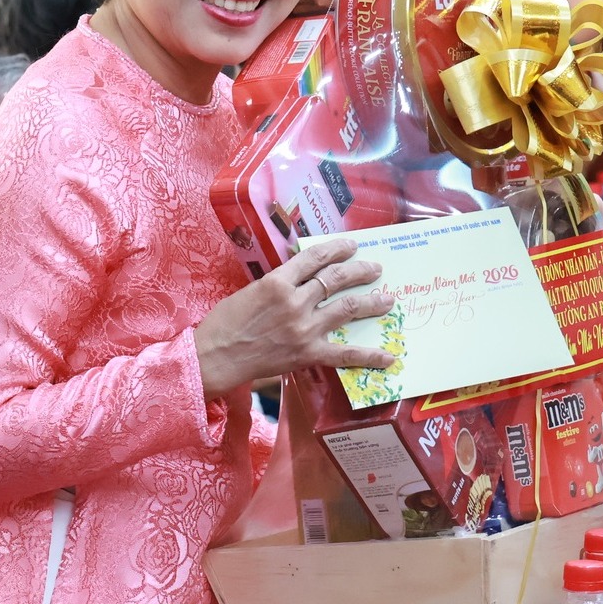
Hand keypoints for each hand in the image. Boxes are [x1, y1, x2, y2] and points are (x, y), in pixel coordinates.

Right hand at [194, 238, 394, 397]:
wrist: (214, 357)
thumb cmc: (225, 323)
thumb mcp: (251, 290)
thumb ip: (280, 283)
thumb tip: (305, 278)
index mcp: (277, 281)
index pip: (315, 257)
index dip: (337, 249)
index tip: (351, 246)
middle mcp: (295, 301)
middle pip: (337, 278)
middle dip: (361, 270)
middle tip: (376, 268)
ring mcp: (304, 328)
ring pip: (347, 308)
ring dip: (371, 302)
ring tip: (388, 298)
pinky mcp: (307, 353)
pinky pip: (345, 354)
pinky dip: (368, 355)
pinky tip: (388, 356)